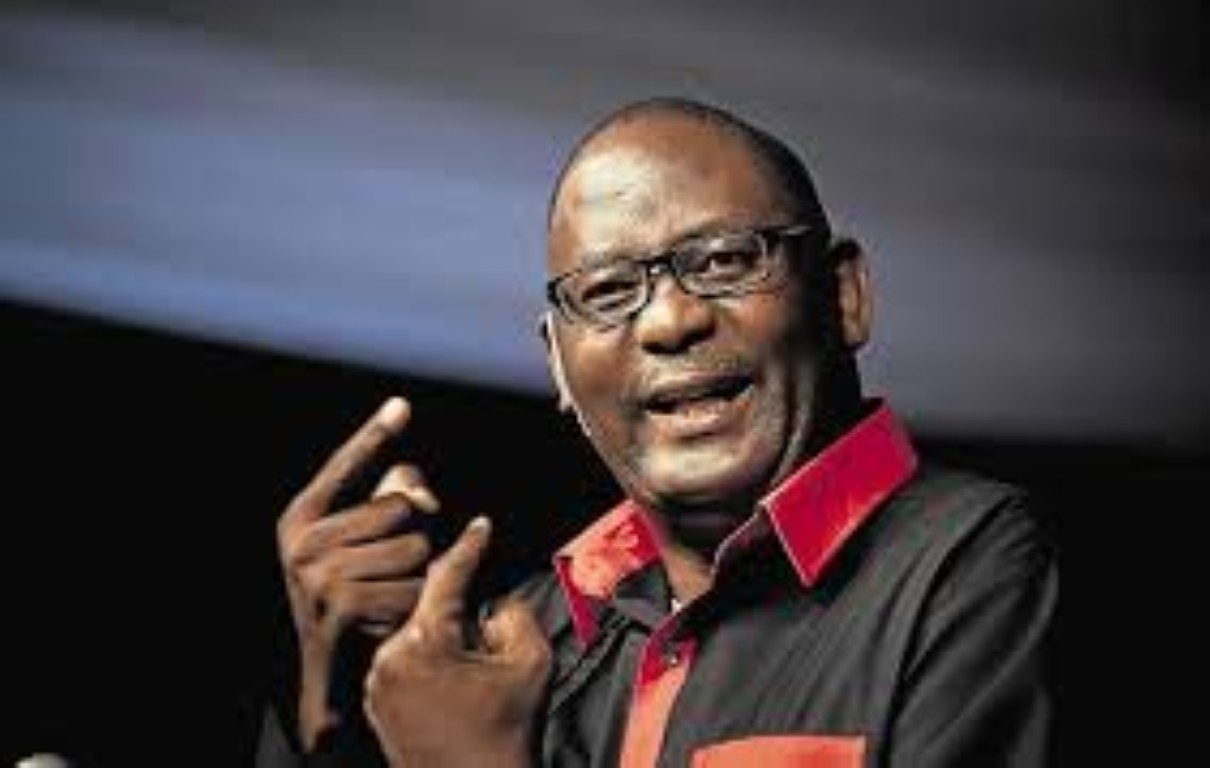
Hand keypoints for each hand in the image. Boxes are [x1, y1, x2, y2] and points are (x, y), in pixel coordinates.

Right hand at [276, 397, 441, 748]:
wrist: (332, 683)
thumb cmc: (356, 604)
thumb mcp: (361, 550)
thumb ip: (388, 505)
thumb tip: (420, 491)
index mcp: (302, 518)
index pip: (345, 465)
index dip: (374, 435)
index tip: (402, 404)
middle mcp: (302, 542)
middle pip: (403, 508)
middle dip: (418, 536)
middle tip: (395, 572)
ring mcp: (318, 575)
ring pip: (416, 548)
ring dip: (421, 575)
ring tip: (393, 598)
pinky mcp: (342, 607)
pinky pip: (413, 585)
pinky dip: (416, 605)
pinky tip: (392, 621)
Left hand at [365, 517, 551, 767]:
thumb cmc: (505, 736)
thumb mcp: (530, 663)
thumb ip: (514, 615)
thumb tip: (493, 604)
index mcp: (423, 644)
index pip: (447, 577)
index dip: (469, 547)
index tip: (479, 527)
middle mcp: (388, 659)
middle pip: (429, 608)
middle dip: (461, 616)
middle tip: (487, 648)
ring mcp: (377, 684)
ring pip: (415, 636)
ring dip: (443, 641)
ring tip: (472, 681)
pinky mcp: (376, 704)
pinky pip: (403, 664)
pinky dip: (427, 665)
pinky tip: (453, 692)